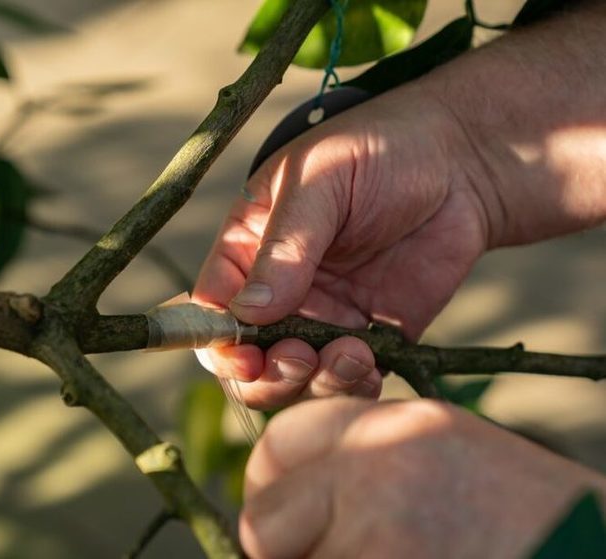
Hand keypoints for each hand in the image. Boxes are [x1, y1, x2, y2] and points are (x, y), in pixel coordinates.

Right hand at [194, 86, 489, 408]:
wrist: (464, 163)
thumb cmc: (380, 150)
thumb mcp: (321, 181)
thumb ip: (285, 245)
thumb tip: (248, 311)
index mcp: (249, 246)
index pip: (211, 305)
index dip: (215, 338)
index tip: (243, 355)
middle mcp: (279, 289)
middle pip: (245, 358)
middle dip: (264, 374)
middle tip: (297, 358)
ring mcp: (323, 317)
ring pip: (293, 378)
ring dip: (312, 382)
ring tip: (351, 352)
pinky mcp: (369, 336)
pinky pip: (345, 379)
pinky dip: (351, 386)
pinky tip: (370, 362)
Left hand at [241, 397, 605, 558]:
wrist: (596, 551)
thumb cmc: (529, 515)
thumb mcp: (443, 455)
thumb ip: (364, 462)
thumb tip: (288, 496)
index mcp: (391, 427)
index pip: (277, 443)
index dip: (272, 486)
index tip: (286, 515)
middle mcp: (374, 471)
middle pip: (264, 519)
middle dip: (282, 547)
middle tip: (326, 552)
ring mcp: (375, 537)